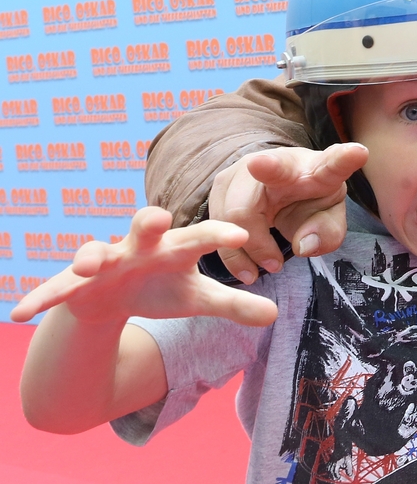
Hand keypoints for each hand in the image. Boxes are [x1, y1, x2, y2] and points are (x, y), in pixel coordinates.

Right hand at [9, 207, 276, 325]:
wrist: (111, 295)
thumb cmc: (159, 287)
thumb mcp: (196, 299)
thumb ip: (234, 305)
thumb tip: (276, 317)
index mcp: (173, 247)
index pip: (200, 236)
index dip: (219, 234)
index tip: (242, 233)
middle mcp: (138, 247)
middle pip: (145, 225)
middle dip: (150, 219)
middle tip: (160, 216)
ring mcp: (103, 261)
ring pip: (94, 250)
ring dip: (90, 254)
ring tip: (90, 264)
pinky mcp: (73, 282)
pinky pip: (54, 287)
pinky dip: (40, 297)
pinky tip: (21, 312)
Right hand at [209, 142, 367, 283]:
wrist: (281, 186)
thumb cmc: (310, 200)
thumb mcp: (328, 216)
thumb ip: (327, 232)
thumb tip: (303, 246)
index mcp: (317, 169)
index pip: (331, 163)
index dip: (342, 159)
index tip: (357, 153)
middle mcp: (277, 162)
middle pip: (250, 204)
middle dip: (257, 241)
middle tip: (276, 265)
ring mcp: (245, 170)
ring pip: (230, 217)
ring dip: (245, 250)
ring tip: (267, 266)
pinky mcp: (222, 184)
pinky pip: (215, 224)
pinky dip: (231, 252)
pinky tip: (247, 267)